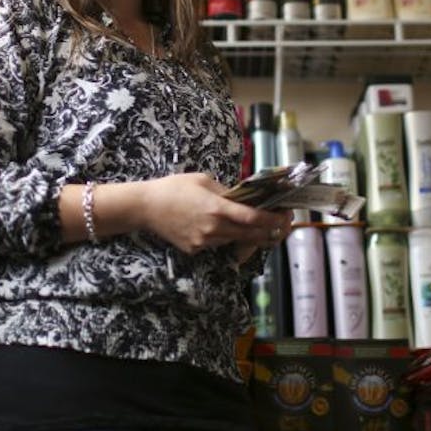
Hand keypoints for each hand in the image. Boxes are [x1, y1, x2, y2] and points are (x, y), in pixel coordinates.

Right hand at [142, 173, 293, 255]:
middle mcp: (214, 228)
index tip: (285, 216)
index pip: (253, 218)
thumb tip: (244, 197)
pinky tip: (218, 227)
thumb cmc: (173, 188)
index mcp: (217, 208)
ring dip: (247, 235)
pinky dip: (224, 237)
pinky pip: (217, 245)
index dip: (273, 219)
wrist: (145, 207)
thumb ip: (227, 191)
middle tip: (281, 224)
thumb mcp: (203, 180)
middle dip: (269, 231)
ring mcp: (204, 242)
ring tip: (254, 225)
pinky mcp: (195, 250)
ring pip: (235, 241)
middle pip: (251, 235)